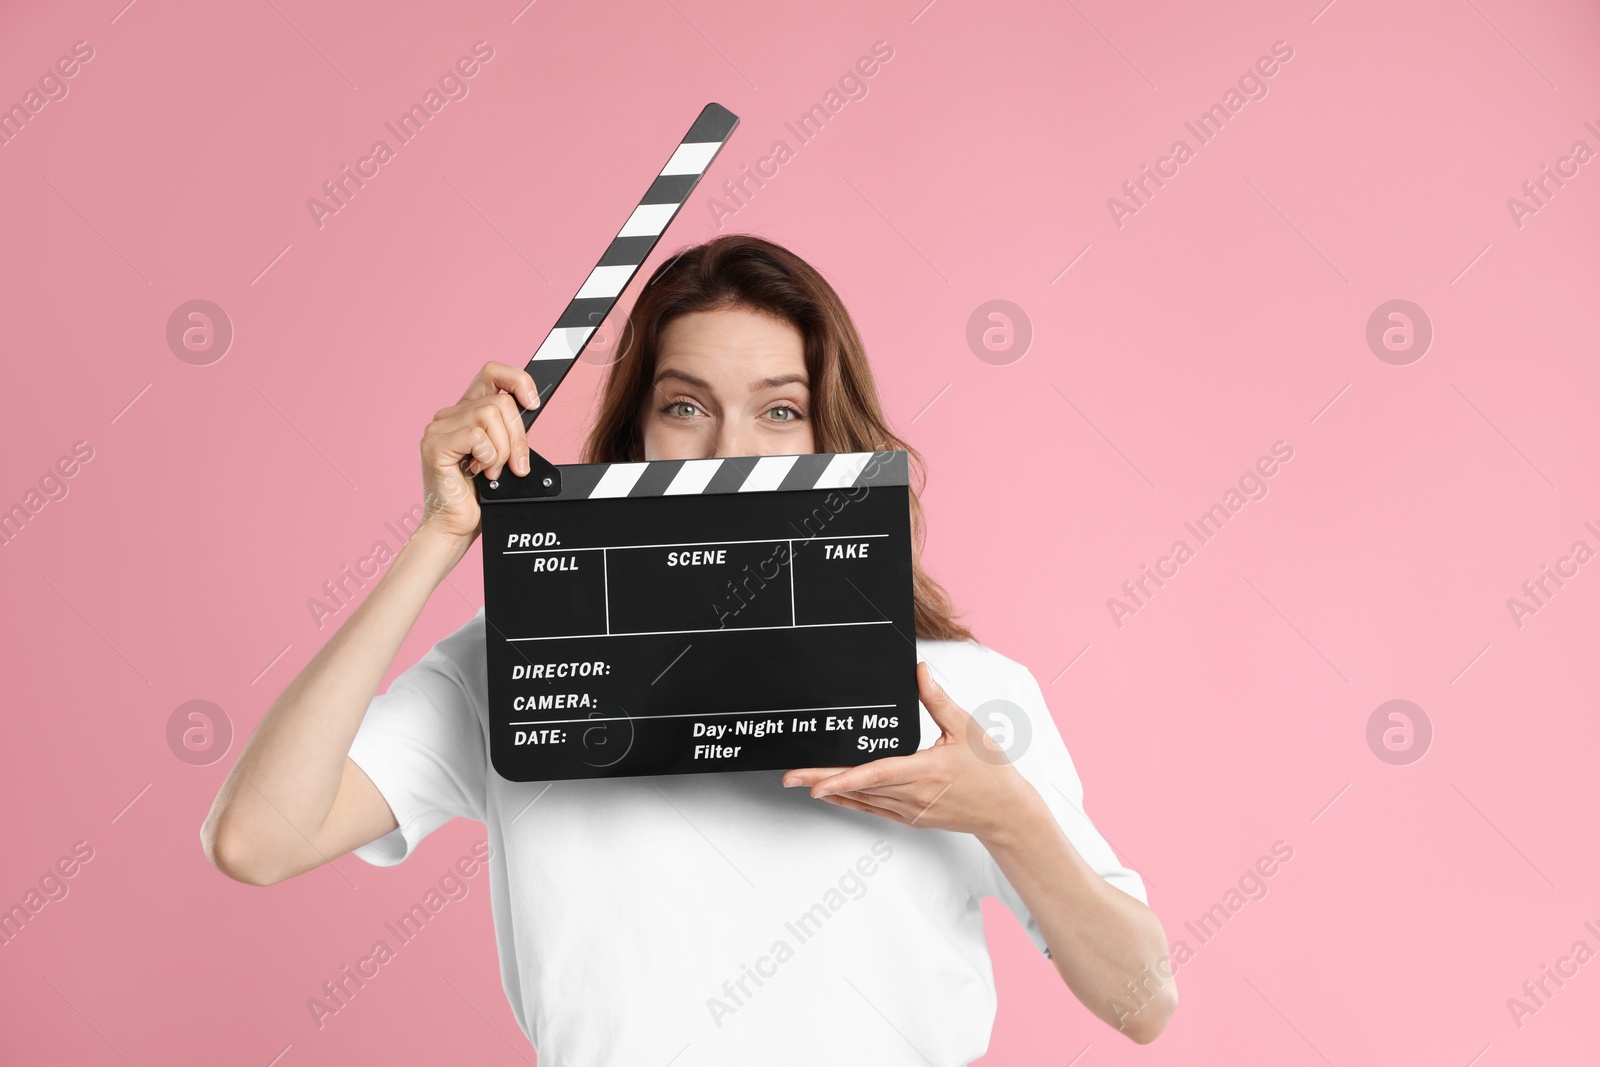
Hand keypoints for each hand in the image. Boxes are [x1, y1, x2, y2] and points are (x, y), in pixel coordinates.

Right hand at [419, 361, 539, 542]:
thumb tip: (532, 408)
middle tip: (517, 465)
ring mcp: (438, 428)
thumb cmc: (481, 496)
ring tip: (493, 472)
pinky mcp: (434, 444)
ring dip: (503, 450)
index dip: (518, 380)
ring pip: (490, 415)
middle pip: (500, 401)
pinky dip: (488, 457)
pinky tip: (480, 473)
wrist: (457, 527)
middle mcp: (450, 414)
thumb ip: (512, 432)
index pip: (493, 373)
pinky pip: (477, 436)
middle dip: (518, 436)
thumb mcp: (505, 456)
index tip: (534, 404)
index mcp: (467, 412)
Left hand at [782, 661, 1037, 841]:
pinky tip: (833, 796)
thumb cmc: (990, 770)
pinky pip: (874, 810)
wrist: (1006, 811)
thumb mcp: (966, 728)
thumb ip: (938, 699)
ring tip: (801, 783)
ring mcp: (912, 809)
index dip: (845, 779)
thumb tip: (919, 671)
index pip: (878, 774)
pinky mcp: (912, 817)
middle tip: (790, 778)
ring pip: (863, 800)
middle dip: (822, 782)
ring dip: (832, 791)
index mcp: (927, 770)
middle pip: (861, 787)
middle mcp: (915, 794)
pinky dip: (851, 802)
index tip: (817, 783)